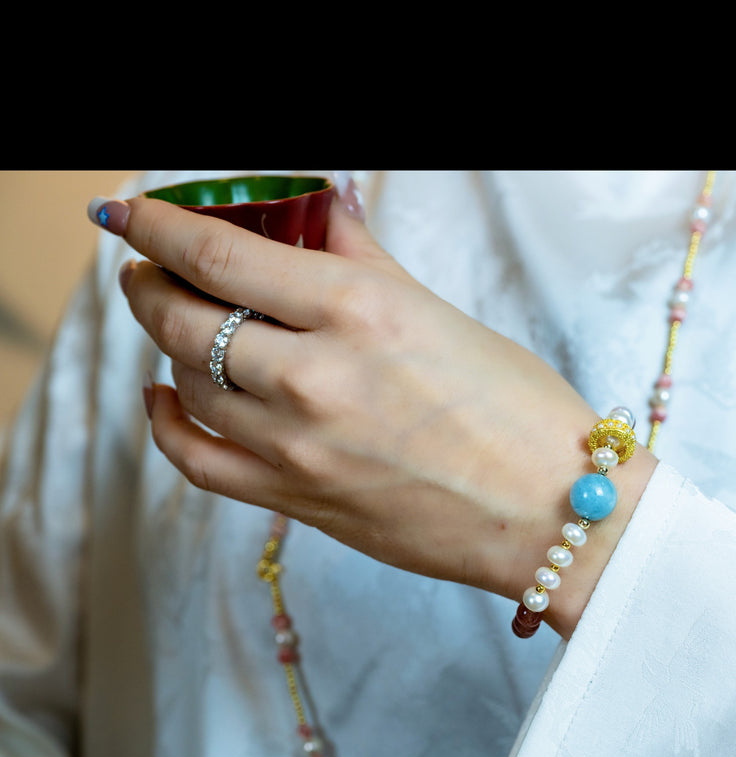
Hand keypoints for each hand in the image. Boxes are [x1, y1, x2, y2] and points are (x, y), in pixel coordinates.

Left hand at [100, 188, 656, 637]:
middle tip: (152, 271)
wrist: (551, 513)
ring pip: (188, 383)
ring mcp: (299, 446)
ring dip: (168, 347)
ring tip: (180, 329)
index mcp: (358, 310)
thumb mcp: (440, 314)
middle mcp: (314, 374)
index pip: (218, 253)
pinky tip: (168, 399)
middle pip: (183, 318)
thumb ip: (363, 258)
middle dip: (151, 284)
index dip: (157, 226)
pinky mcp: (299, 501)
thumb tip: (318, 211)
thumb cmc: (522, 412)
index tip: (130, 216)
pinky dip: (168, 426)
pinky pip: (198, 461)